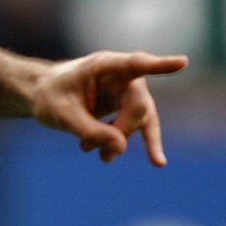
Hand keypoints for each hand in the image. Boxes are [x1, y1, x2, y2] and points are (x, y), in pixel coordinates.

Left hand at [29, 51, 187, 165]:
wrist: (43, 95)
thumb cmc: (50, 95)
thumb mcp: (61, 114)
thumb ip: (89, 130)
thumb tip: (122, 148)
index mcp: (104, 66)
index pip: (135, 64)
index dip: (159, 65)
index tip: (182, 62)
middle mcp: (122, 76)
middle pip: (137, 106)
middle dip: (120, 131)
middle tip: (94, 150)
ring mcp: (128, 92)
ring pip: (140, 119)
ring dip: (121, 141)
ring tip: (102, 159)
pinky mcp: (127, 107)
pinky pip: (143, 127)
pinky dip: (145, 144)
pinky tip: (158, 162)